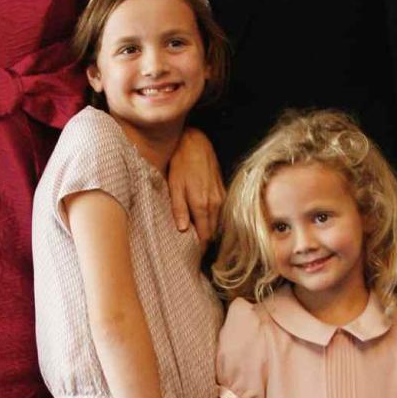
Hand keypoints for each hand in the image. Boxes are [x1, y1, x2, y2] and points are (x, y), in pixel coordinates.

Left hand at [166, 127, 225, 246]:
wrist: (195, 142)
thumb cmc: (181, 163)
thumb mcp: (174, 185)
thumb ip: (179, 209)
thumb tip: (183, 229)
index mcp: (202, 205)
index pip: (205, 235)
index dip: (199, 247)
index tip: (192, 255)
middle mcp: (215, 203)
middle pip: (212, 231)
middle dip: (204, 240)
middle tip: (192, 248)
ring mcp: (221, 197)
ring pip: (217, 222)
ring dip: (208, 229)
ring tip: (196, 234)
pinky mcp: (222, 190)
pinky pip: (219, 212)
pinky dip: (212, 218)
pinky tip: (202, 218)